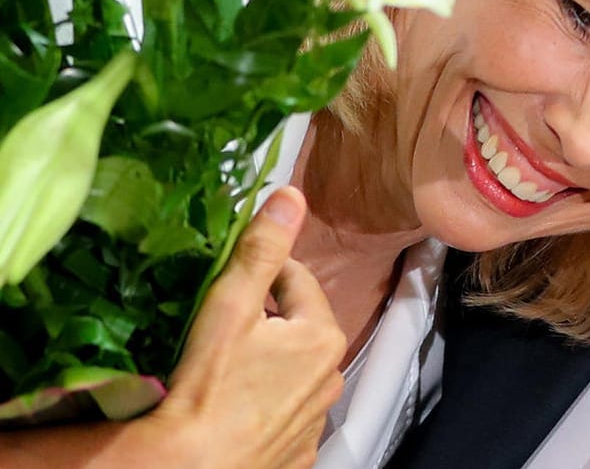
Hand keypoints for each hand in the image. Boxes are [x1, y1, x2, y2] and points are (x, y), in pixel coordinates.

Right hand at [149, 186, 346, 467]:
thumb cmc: (208, 387)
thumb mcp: (232, 306)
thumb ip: (262, 249)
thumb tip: (291, 195)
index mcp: (323, 336)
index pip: (298, 280)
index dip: (264, 272)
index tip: (233, 277)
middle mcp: (331, 379)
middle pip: (296, 328)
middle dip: (266, 318)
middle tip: (222, 322)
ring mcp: (314, 421)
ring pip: (291, 373)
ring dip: (266, 363)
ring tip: (223, 365)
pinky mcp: (296, 454)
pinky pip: (282, 415)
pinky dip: (262, 405)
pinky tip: (232, 404)